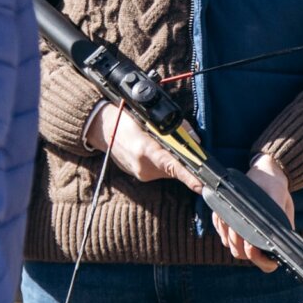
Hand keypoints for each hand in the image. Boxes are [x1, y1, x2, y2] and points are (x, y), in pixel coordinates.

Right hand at [86, 103, 202, 191]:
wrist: (101, 128)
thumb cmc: (124, 118)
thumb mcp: (149, 117)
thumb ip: (174, 128)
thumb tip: (194, 141)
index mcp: (143, 149)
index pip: (171, 164)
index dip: (188, 176)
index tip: (201, 186)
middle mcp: (142, 166)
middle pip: (174, 169)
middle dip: (186, 162)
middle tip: (195, 153)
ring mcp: (141, 173)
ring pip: (169, 171)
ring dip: (175, 161)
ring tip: (169, 144)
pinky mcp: (141, 176)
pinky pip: (161, 171)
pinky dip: (166, 163)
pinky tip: (161, 151)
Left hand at [214, 154, 293, 272]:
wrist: (265, 175)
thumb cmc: (275, 186)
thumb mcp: (278, 195)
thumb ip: (276, 211)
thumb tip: (271, 226)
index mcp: (274, 239)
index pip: (267, 264)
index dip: (260, 259)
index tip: (252, 245)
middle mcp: (258, 241)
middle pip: (243, 254)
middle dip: (238, 242)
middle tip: (234, 226)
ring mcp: (243, 235)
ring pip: (230, 244)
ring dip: (226, 233)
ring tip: (226, 216)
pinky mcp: (231, 226)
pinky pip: (221, 232)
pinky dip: (219, 224)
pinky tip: (220, 212)